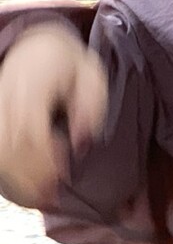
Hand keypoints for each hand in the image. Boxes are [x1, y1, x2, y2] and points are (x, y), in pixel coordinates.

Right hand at [0, 24, 107, 209]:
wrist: (40, 46)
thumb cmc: (71, 67)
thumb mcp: (92, 79)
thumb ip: (90, 109)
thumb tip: (81, 145)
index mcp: (33, 84)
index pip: (30, 129)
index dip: (44, 158)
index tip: (63, 174)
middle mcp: (8, 94)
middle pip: (12, 143)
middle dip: (32, 175)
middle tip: (53, 195)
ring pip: (0, 148)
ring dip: (18, 178)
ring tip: (40, 197)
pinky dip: (8, 170)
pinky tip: (25, 187)